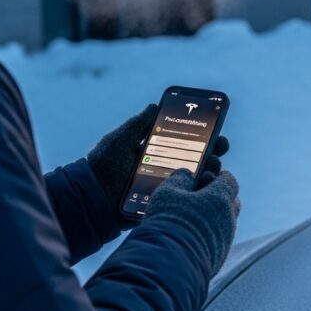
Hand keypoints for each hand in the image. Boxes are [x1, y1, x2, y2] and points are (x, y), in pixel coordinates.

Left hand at [87, 104, 231, 228]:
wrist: (90, 197)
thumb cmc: (102, 166)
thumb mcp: (119, 140)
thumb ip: (137, 124)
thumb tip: (155, 105)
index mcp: (157, 153)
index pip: (187, 143)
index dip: (205, 136)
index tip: (217, 129)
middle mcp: (166, 170)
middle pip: (199, 161)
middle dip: (214, 153)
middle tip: (219, 147)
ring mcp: (167, 189)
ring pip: (197, 182)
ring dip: (210, 173)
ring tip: (211, 168)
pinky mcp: (164, 205)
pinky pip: (186, 201)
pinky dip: (197, 195)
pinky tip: (202, 188)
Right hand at [143, 169, 240, 275]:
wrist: (170, 266)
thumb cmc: (169, 223)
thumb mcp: (168, 192)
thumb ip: (180, 178)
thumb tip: (186, 175)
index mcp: (221, 199)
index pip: (229, 181)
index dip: (219, 175)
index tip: (210, 174)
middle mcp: (228, 220)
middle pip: (231, 202)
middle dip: (219, 196)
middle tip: (203, 194)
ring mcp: (225, 241)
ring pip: (224, 223)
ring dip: (213, 217)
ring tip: (193, 216)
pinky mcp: (218, 258)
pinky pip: (217, 241)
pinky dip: (208, 235)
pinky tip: (191, 236)